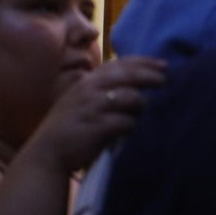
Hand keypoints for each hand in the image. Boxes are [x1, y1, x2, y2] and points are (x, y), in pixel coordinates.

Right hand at [25, 58, 165, 172]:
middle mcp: (89, 90)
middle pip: (127, 75)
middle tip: (167, 80)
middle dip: (150, 76)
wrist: (48, 152)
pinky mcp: (96, 127)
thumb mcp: (84, 101)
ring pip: (130, 97)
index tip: (164, 65)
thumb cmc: (73, 126)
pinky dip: (135, 124)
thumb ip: (105, 90)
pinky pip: (125, 121)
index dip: (143, 62)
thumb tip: (141, 85)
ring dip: (144, 103)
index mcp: (87, 82)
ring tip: (150, 110)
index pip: (119, 64)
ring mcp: (92, 107)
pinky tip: (137, 128)